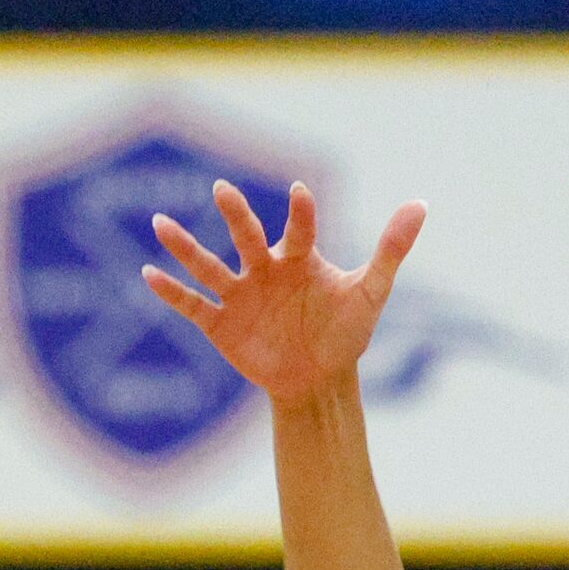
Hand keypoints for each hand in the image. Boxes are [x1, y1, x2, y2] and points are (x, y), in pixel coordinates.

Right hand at [141, 180, 425, 404]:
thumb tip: (421, 203)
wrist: (319, 379)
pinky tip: (148, 275)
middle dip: (235, 216)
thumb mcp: (370, 292)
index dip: (300, 214)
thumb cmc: (345, 332)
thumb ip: (391, 249)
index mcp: (299, 258)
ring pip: (209, 266)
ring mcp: (240, 295)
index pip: (299, 229)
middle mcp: (264, 270)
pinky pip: (192, 305)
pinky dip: (171, 292)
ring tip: (160, 224)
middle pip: (246, 238)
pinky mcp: (221, 324)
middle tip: (221, 190)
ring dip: (185, 247)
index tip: (300, 193)